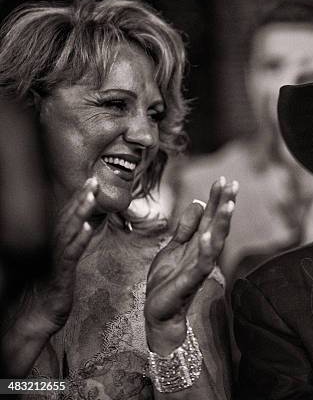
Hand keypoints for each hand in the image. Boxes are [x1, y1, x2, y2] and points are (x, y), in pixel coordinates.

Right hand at [27, 177, 98, 335]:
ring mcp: (51, 261)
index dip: (77, 200)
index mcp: (49, 247)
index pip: (64, 218)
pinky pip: (68, 255)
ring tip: (91, 196)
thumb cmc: (41, 297)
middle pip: (66, 219)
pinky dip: (78, 240)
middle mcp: (47, 250)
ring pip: (67, 231)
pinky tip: (87, 227)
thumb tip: (80, 232)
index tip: (90, 183)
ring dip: (80, 212)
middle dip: (81, 198)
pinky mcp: (56, 275)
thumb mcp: (56, 270)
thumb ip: (65, 250)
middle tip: (93, 180)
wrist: (27, 323)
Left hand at [144, 177, 237, 353]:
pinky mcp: (191, 280)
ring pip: (215, 242)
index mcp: (198, 243)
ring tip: (227, 205)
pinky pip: (201, 264)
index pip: (210, 217)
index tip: (223, 179)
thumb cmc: (167, 282)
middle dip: (225, 205)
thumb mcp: (172, 247)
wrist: (159, 312)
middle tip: (232, 184)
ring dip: (221, 223)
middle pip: (217, 225)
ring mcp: (199, 267)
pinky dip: (205, 250)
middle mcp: (203, 253)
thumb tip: (198, 202)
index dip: (216, 199)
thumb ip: (185, 228)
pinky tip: (207, 236)